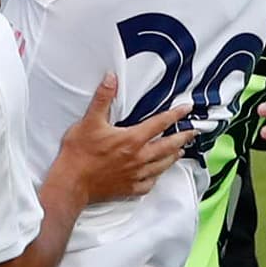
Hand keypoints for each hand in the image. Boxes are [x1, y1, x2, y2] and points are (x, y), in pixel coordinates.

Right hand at [56, 74, 193, 204]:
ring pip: (162, 165)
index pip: (159, 123)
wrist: (72, 183)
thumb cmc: (79, 153)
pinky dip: (156, 177)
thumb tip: (111, 77)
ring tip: (180, 151)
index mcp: (132, 139)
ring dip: (173, 157)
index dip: (175, 115)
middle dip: (182, 137)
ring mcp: (136, 175)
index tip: (187, 109)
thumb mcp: (89, 120)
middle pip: (167, 146)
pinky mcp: (129, 188)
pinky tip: (157, 174)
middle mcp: (138, 158)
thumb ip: (103, 98)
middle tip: (193, 132)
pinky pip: (150, 183)